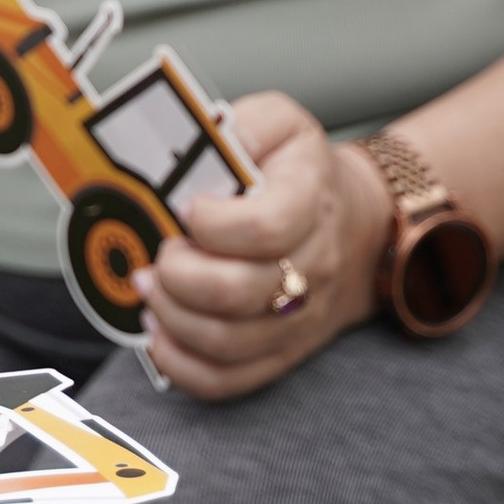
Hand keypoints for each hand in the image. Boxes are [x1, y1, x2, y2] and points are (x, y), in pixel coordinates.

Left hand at [133, 93, 389, 398]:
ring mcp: (299, 317)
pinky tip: (158, 332)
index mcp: (310, 200)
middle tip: (159, 254)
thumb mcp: (282, 124)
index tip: (187, 209)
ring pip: (228, 340)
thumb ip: (244, 123)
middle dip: (179, 274)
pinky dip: (181, 364)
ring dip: (172, 316)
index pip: (265, 227)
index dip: (212, 224)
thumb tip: (205, 138)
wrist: (354, 227)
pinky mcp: (282, 352)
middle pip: (238, 291)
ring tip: (149, 287)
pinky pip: (228, 379)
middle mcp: (312, 265)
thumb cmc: (298, 172)